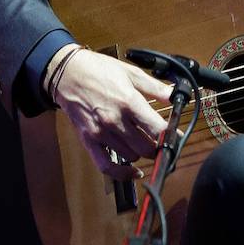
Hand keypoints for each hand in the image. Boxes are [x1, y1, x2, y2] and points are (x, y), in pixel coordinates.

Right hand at [49, 45, 171, 179]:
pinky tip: (133, 172)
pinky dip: (122, 173)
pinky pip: (107, 166)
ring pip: (131, 156)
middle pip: (146, 148)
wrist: (66, 73)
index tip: (177, 137)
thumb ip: (155, 87)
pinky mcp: (89, 141)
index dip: (171, 136)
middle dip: (158, 146)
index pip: (157, 129)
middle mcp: (115, 120)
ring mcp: (101, 133)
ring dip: (141, 153)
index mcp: (129, 102)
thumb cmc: (98, 70)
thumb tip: (175, 95)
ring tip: (142, 142)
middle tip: (161, 141)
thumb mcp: (131, 72)